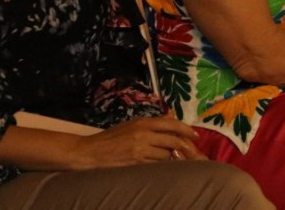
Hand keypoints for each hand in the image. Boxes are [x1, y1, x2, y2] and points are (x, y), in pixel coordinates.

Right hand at [72, 116, 204, 169]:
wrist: (89, 152)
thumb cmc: (110, 138)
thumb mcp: (131, 125)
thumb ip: (152, 123)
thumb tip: (171, 118)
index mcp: (143, 122)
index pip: (172, 124)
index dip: (186, 130)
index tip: (195, 135)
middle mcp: (144, 134)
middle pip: (173, 140)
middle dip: (185, 147)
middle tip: (192, 151)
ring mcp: (140, 149)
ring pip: (166, 154)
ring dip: (171, 157)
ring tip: (171, 159)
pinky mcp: (136, 162)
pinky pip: (156, 164)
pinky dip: (162, 165)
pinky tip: (161, 165)